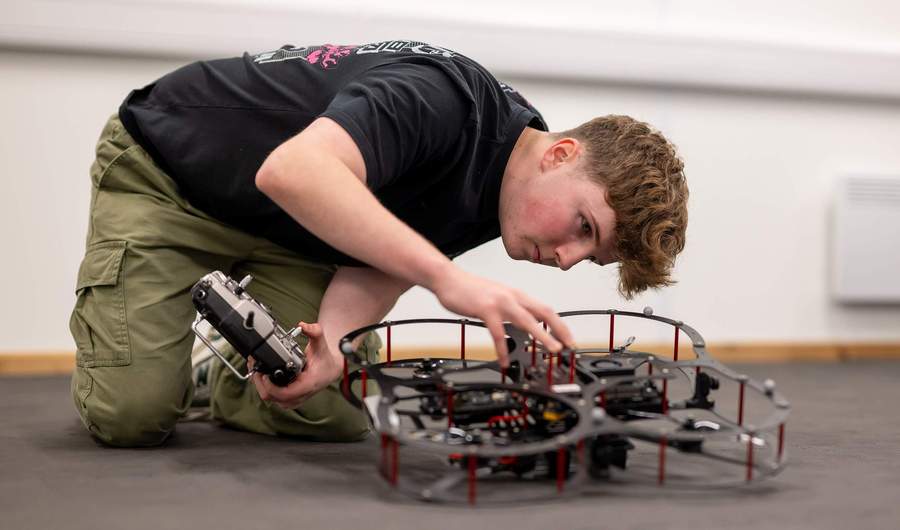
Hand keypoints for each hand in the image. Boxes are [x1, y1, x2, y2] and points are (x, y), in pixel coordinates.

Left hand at [249, 321, 340, 409]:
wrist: (330, 370)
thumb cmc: (325, 360)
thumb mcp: (320, 343)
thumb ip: (314, 331)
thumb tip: (303, 326)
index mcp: (308, 384)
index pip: (284, 393)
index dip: (270, 386)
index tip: (264, 374)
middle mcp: (300, 395)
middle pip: (272, 397)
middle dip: (259, 382)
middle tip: (255, 366)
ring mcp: (294, 399)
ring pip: (270, 399)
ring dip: (260, 385)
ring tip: (257, 368)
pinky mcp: (289, 399)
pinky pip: (273, 398)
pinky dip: (265, 388)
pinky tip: (262, 376)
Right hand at [430, 267, 574, 366]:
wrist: (448, 278)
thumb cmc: (471, 290)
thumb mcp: (497, 298)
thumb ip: (511, 309)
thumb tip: (523, 324)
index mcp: (517, 295)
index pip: (546, 309)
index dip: (560, 324)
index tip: (569, 338)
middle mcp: (513, 296)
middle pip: (544, 312)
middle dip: (560, 329)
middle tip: (569, 345)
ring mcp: (500, 302)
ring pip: (527, 321)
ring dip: (543, 336)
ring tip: (553, 349)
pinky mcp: (485, 309)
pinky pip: (498, 332)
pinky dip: (503, 348)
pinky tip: (505, 359)